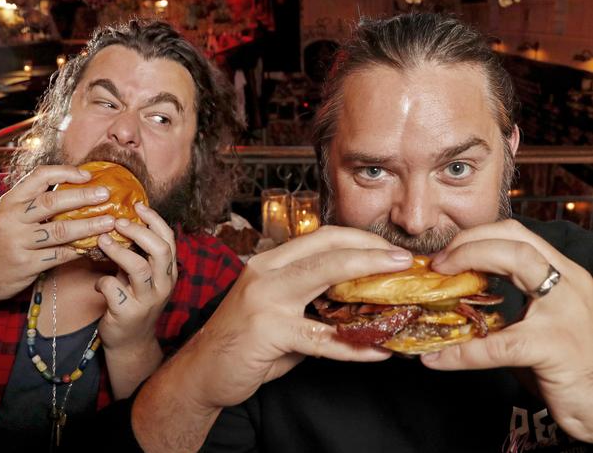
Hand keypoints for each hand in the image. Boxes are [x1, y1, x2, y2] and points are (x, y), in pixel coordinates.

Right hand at [0, 165, 115, 303]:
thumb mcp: (6, 215)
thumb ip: (31, 203)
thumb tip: (72, 189)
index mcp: (9, 201)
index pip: (39, 177)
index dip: (66, 173)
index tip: (88, 175)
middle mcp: (12, 219)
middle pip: (53, 202)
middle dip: (83, 197)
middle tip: (106, 194)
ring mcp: (18, 243)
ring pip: (61, 231)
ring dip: (89, 226)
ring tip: (109, 222)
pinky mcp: (26, 265)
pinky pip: (60, 255)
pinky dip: (79, 249)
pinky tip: (94, 246)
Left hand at [95, 203, 175, 397]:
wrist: (130, 341)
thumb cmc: (133, 301)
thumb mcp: (141, 276)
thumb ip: (138, 254)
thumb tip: (120, 220)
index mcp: (169, 272)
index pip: (169, 239)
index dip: (154, 220)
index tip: (137, 206)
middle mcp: (163, 284)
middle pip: (160, 250)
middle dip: (139, 232)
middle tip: (118, 222)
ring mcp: (148, 300)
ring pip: (139, 268)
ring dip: (118, 251)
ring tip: (102, 241)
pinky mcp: (128, 313)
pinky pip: (114, 289)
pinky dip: (103, 281)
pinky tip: (99, 283)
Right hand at [168, 225, 412, 409]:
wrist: (202, 370)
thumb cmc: (244, 338)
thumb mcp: (276, 308)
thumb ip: (310, 299)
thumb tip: (359, 301)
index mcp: (269, 261)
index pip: (320, 237)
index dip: (358, 239)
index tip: (387, 248)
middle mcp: (266, 271)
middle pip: (327, 246)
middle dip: (371, 249)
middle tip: (404, 259)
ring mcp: (265, 298)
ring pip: (326, 275)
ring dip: (369, 277)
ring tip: (402, 292)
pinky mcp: (268, 330)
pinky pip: (322, 336)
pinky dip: (355, 345)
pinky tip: (378, 351)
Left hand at [422, 219, 592, 442]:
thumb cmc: (563, 364)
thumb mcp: (536, 321)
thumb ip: (505, 302)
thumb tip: (451, 293)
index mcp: (562, 275)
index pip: (518, 235)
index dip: (477, 236)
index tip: (447, 253)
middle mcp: (569, 284)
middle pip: (516, 237)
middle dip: (470, 240)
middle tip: (438, 262)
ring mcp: (565, 312)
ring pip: (517, 261)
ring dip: (470, 259)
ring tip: (438, 278)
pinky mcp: (553, 348)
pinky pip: (498, 344)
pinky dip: (461, 351)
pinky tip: (435, 359)